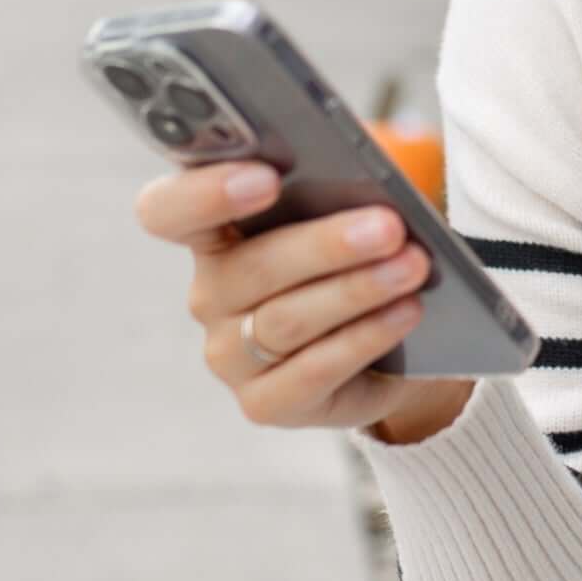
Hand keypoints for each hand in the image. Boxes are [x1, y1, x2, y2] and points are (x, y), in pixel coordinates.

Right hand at [134, 161, 473, 437]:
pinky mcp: (264, 403)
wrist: (391, 343)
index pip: (168, 211)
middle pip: (252, 268)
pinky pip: (312, 371)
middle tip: (388, 226)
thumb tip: (368, 191)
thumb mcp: (342, 216)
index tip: (266, 177)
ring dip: (357, 290)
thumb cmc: (355, 258)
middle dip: (326, 246)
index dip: (206, 193)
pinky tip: (405, 312)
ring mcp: (229, 355)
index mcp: (211, 232)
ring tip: (413, 266)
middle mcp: (209, 294)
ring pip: (286, 320)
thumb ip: (334, 195)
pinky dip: (365, 337)